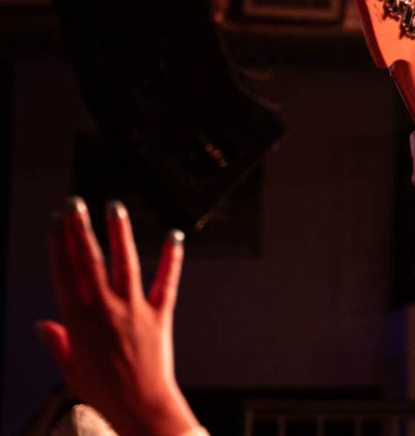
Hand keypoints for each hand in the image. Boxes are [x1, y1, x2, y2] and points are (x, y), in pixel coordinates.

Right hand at [36, 198, 202, 435]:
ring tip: (115, 207)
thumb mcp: (71, 368)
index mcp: (79, 321)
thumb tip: (43, 324)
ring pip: (126, 263)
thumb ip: (58, 342)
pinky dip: (172, 258)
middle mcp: (105, 309)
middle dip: (81, 230)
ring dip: (120, 233)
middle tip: (75, 204)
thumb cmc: (105, 392)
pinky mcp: (160, 314)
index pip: (65, 274)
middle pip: (90, 262)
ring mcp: (134, 309)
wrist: (140, 406)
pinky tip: (174, 236)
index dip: (59, 245)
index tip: (56, 222)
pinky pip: (167, 281)